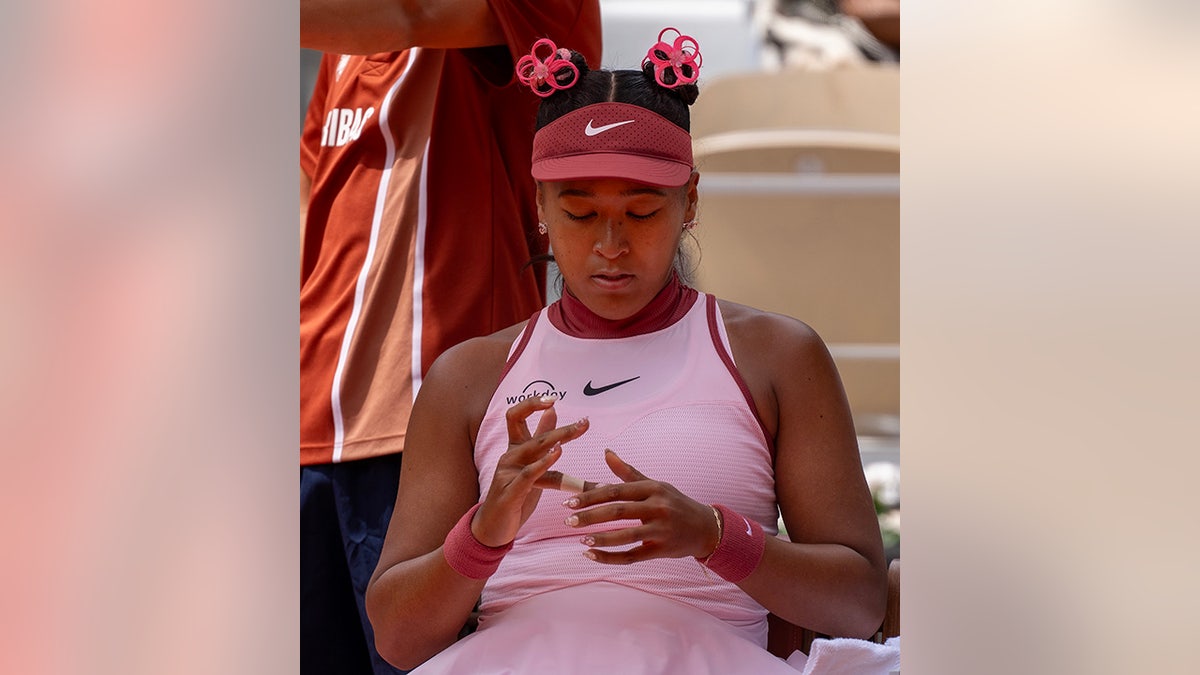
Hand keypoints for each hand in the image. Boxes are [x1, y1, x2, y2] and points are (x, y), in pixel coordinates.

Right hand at [472, 396, 588, 546]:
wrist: (493, 529)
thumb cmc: (514, 495)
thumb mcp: (530, 464)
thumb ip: (540, 437)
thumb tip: (552, 410)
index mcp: (514, 448)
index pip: (516, 415)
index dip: (532, 403)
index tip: (554, 398)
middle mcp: (509, 456)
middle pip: (533, 433)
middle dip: (562, 429)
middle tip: (585, 424)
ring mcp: (507, 473)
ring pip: (534, 450)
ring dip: (558, 440)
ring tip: (577, 433)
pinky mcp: (509, 492)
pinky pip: (528, 474)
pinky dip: (543, 463)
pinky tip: (557, 455)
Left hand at [563, 449, 720, 563]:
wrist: (706, 528)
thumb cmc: (675, 503)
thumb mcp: (655, 485)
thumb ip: (627, 472)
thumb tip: (606, 451)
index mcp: (653, 489)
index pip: (617, 491)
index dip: (591, 495)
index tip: (570, 501)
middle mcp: (658, 507)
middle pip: (619, 511)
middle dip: (591, 515)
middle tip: (568, 520)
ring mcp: (661, 530)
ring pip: (625, 536)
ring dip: (601, 538)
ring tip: (580, 539)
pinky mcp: (662, 550)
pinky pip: (632, 556)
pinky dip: (610, 557)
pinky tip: (591, 555)